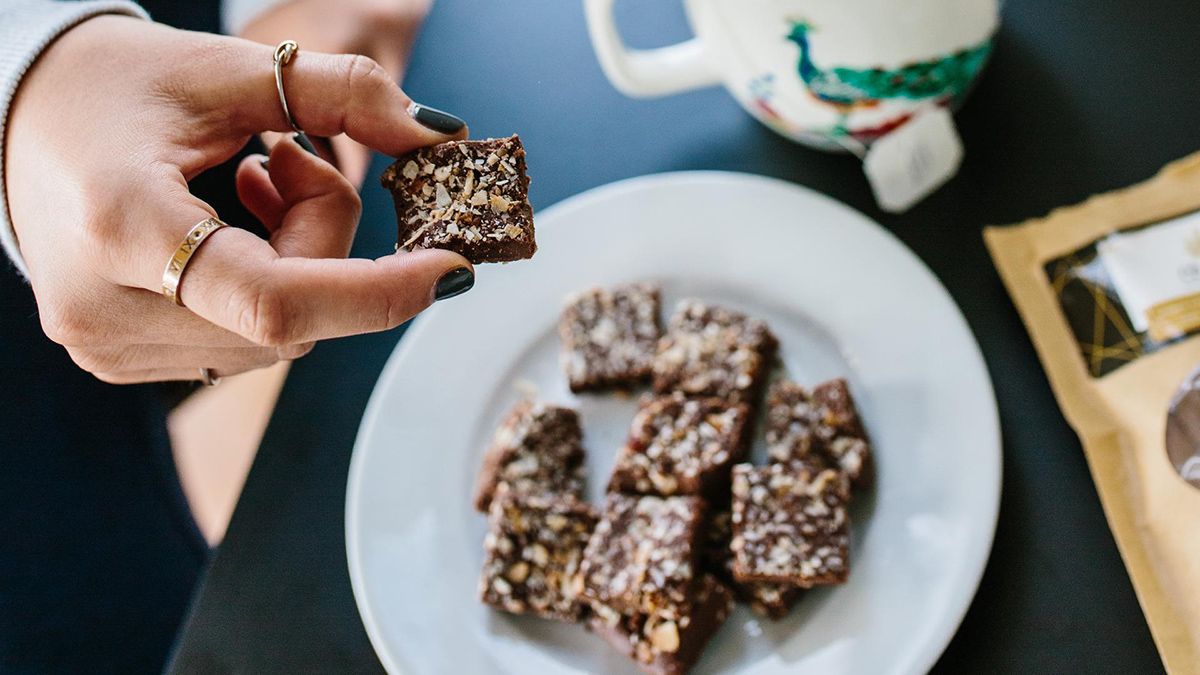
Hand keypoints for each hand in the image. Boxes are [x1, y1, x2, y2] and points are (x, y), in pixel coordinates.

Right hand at [5, 16, 470, 383]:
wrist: (15, 117)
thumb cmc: (113, 84)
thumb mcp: (230, 69)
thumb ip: (346, 94)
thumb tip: (440, 135)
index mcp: (125, 225)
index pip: (278, 300)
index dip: (378, 292)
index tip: (451, 268)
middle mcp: (108, 307)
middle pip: (293, 315)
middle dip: (324, 243)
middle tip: (287, 163)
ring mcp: (109, 345)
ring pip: (276, 338)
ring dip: (296, 265)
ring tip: (243, 185)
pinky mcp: (118, 359)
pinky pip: (241, 342)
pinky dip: (264, 290)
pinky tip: (224, 228)